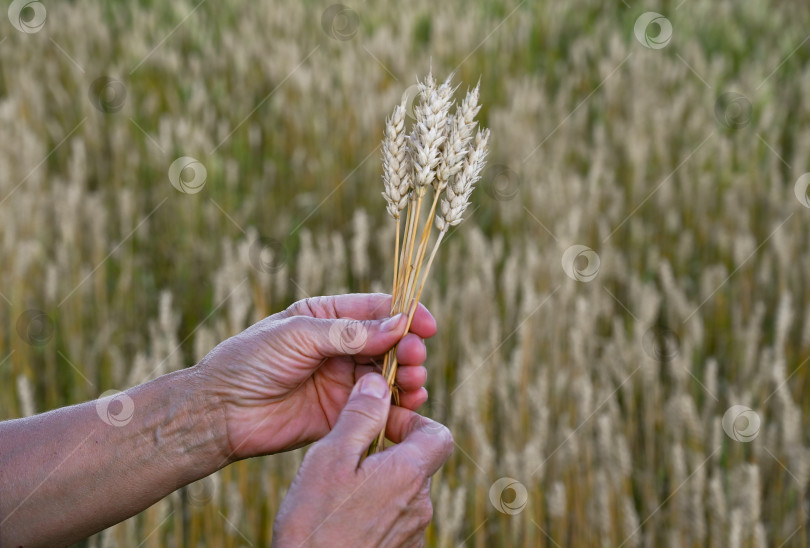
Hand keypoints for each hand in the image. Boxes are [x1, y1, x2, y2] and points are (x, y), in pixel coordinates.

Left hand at [196, 293, 436, 459]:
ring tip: (414, 381)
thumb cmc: (250, 362)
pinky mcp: (343, 413)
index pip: (375, 310)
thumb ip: (349, 333)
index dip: (404, 314)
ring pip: (390, 375)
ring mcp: (343, 380)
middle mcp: (340, 347)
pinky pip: (379, 407)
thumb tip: (397, 325)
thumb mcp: (299, 336)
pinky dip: (399, 405)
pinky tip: (409, 404)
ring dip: (408, 376)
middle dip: (408, 348)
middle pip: (389, 343)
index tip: (426, 325)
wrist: (221, 412)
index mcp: (327, 318)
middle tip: (415, 358)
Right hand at [271, 373, 453, 547]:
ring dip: (378, 481)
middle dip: (387, 451)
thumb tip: (377, 383)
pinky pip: (395, 519)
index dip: (411, 421)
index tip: (378, 424)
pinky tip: (342, 518)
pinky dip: (375, 510)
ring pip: (404, 491)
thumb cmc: (315, 526)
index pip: (438, 433)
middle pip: (417, 462)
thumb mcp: (330, 459)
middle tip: (348, 455)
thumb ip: (359, 418)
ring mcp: (412, 533)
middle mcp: (420, 505)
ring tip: (339, 490)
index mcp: (408, 474)